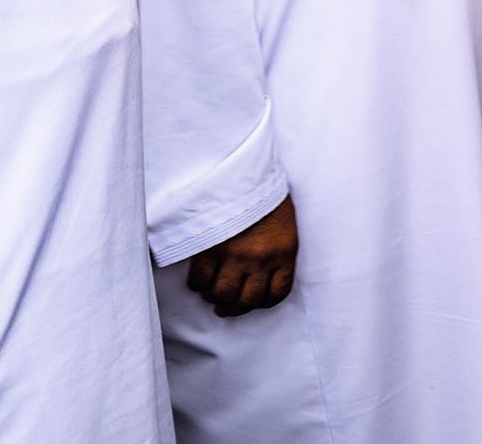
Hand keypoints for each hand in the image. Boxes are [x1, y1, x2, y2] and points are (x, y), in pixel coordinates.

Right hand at [187, 196, 296, 317]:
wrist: (245, 172)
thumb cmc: (266, 196)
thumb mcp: (284, 223)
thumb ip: (278, 250)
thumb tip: (266, 273)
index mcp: (284, 252)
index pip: (278, 293)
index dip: (263, 303)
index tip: (253, 302)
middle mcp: (261, 259)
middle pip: (247, 300)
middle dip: (234, 308)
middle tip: (225, 307)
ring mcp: (235, 255)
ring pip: (222, 294)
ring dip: (215, 298)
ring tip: (211, 295)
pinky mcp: (210, 249)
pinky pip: (200, 280)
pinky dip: (197, 285)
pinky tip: (199, 281)